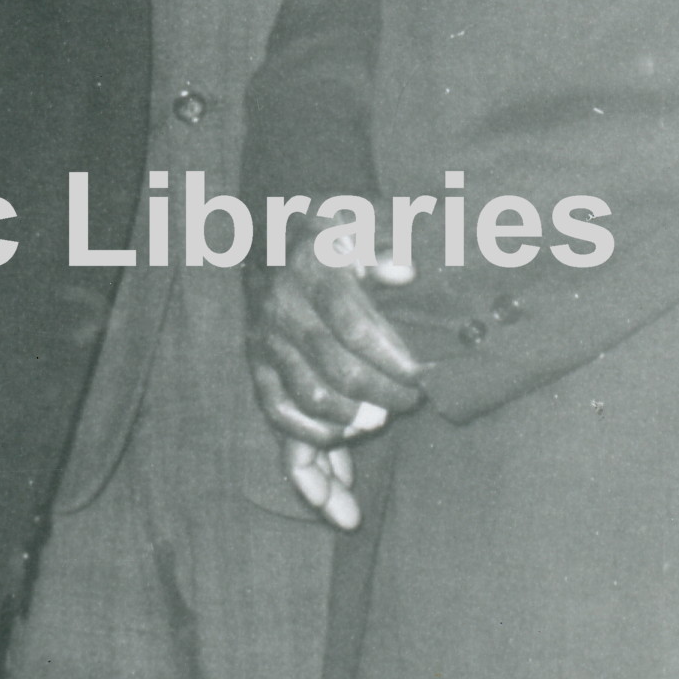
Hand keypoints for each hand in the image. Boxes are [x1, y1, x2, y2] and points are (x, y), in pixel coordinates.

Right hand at [243, 244, 428, 532]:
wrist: (274, 232)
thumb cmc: (334, 230)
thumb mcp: (360, 219)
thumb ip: (385, 241)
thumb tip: (406, 270)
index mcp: (313, 269)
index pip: (353, 324)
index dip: (390, 357)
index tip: (421, 377)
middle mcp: (282, 309)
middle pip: (333, 368)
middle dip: (379, 394)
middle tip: (411, 402)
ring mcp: (266, 343)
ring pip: (305, 400)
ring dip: (347, 423)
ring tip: (379, 423)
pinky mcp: (258, 369)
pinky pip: (279, 417)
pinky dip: (309, 446)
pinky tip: (339, 459)